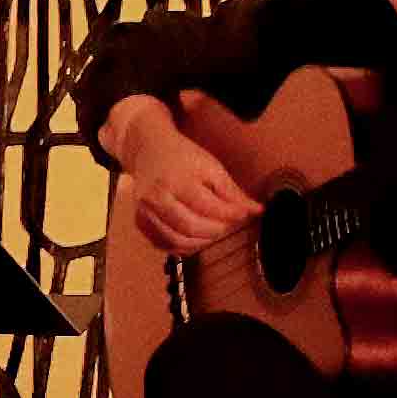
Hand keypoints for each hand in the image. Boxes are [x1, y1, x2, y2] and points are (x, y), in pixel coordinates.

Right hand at [102, 97, 261, 252]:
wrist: (149, 151)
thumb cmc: (182, 157)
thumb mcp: (211, 167)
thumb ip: (232, 192)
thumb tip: (256, 210)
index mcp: (176, 181)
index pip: (209, 208)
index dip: (231, 215)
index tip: (244, 214)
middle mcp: (156, 198)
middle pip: (192, 228)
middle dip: (217, 230)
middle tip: (229, 224)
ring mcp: (145, 211)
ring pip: (177, 241)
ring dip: (202, 241)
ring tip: (214, 231)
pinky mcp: (140, 221)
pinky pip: (163, 244)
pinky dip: (182, 246)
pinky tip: (195, 237)